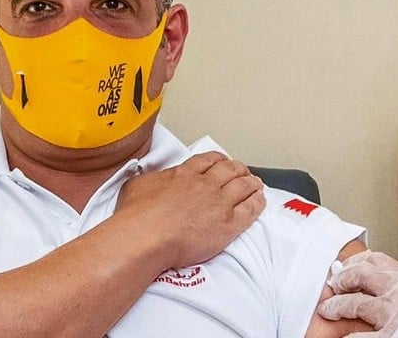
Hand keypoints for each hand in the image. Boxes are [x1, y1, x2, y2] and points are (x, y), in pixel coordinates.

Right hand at [116, 151, 265, 269]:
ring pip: (244, 186)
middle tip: (243, 172)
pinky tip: (260, 201)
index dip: (220, 160)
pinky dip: (258, 202)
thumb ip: (150, 179)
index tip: (223, 163)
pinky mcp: (228, 224)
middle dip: (239, 170)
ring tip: (256, 184)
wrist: (145, 236)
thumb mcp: (137, 186)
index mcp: (185, 173)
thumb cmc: (136, 216)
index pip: (209, 160)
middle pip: (230, 170)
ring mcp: (219, 203)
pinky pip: (251, 209)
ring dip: (252, 184)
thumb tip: (150, 179)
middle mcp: (205, 184)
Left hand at [318, 251, 397, 336]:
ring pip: (352, 304)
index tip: (349, 263)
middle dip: (342, 278)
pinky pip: (358, 336)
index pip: (375, 260)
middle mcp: (393, 293)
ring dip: (336, 306)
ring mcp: (387, 315)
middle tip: (333, 283)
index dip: (357, 261)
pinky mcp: (387, 336)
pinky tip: (342, 336)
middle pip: (358, 275)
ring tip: (328, 309)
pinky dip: (348, 336)